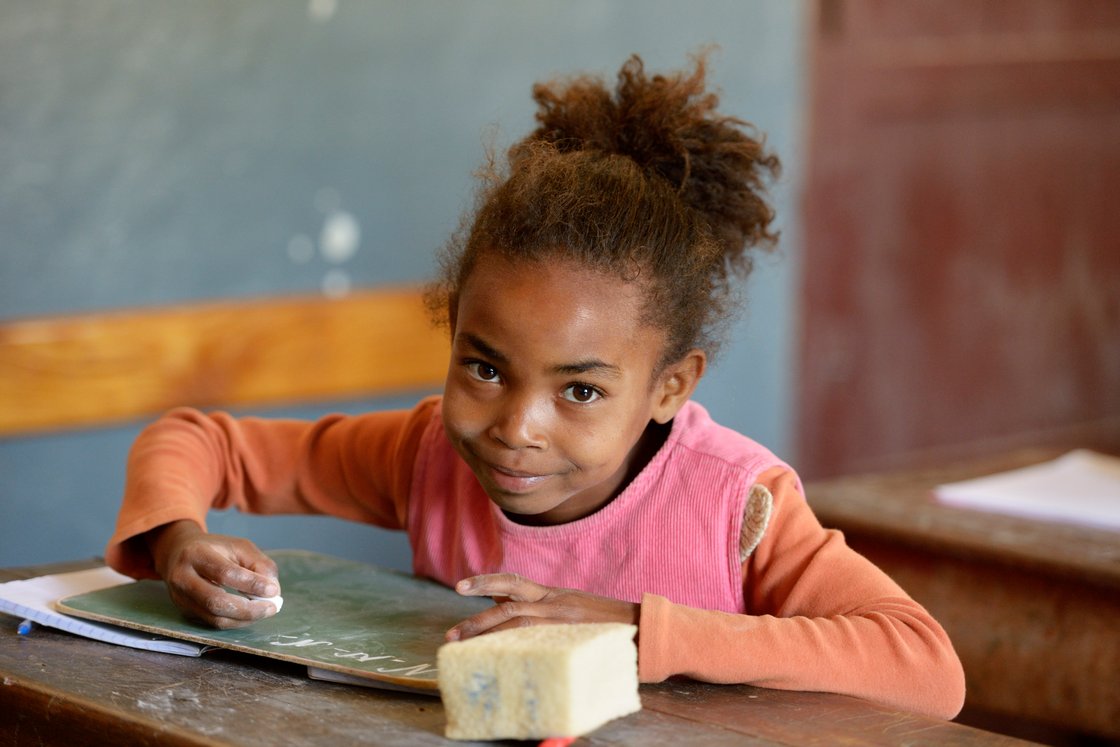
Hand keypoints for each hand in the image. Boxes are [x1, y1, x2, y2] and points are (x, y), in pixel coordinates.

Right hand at [144, 520, 280, 628]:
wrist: (179, 553)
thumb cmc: (216, 549)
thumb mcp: (240, 547)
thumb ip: (259, 565)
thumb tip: (272, 591)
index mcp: (196, 554)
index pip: (224, 573)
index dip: (251, 584)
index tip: (273, 590)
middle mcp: (182, 577)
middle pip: (215, 601)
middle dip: (248, 609)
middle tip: (271, 608)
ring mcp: (180, 597)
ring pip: (214, 617)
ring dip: (244, 618)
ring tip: (264, 611)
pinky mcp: (184, 611)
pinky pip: (213, 622)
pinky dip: (235, 621)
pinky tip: (249, 614)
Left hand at [445, 573, 638, 641]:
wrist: (646, 627)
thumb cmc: (610, 626)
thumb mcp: (574, 612)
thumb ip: (544, 611)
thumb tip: (508, 614)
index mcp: (555, 595)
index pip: (515, 584)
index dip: (487, 582)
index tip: (462, 587)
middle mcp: (555, 602)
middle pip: (508, 602)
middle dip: (476, 618)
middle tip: (451, 635)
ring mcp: (562, 618)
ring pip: (515, 619)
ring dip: (485, 632)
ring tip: (462, 647)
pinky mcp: (570, 633)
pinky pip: (535, 639)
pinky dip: (513, 646)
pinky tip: (497, 658)